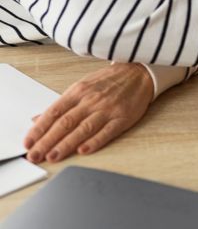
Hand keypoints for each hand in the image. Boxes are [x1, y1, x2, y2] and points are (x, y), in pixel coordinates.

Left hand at [24, 63, 153, 162]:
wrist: (138, 72)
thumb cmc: (109, 81)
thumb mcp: (81, 87)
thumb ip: (61, 105)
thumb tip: (37, 119)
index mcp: (78, 91)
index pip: (54, 112)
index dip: (39, 129)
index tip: (28, 143)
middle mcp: (91, 100)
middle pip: (65, 122)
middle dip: (47, 141)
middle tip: (35, 156)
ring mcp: (107, 109)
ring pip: (83, 128)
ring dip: (66, 144)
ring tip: (53, 156)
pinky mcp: (122, 117)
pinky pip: (107, 131)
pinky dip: (95, 141)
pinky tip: (84, 150)